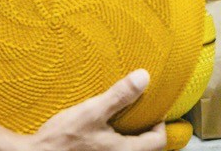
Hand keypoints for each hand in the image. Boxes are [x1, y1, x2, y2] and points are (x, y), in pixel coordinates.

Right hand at [24, 69, 165, 150]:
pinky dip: (112, 140)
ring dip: (126, 135)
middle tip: (137, 111)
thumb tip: (144, 77)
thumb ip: (119, 96)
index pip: (158, 141)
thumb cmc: (61, 140)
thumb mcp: (92, 112)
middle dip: (142, 130)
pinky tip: (100, 129)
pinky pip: (111, 150)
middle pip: (144, 147)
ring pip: (126, 149)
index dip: (159, 124)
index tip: (152, 109)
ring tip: (118, 118)